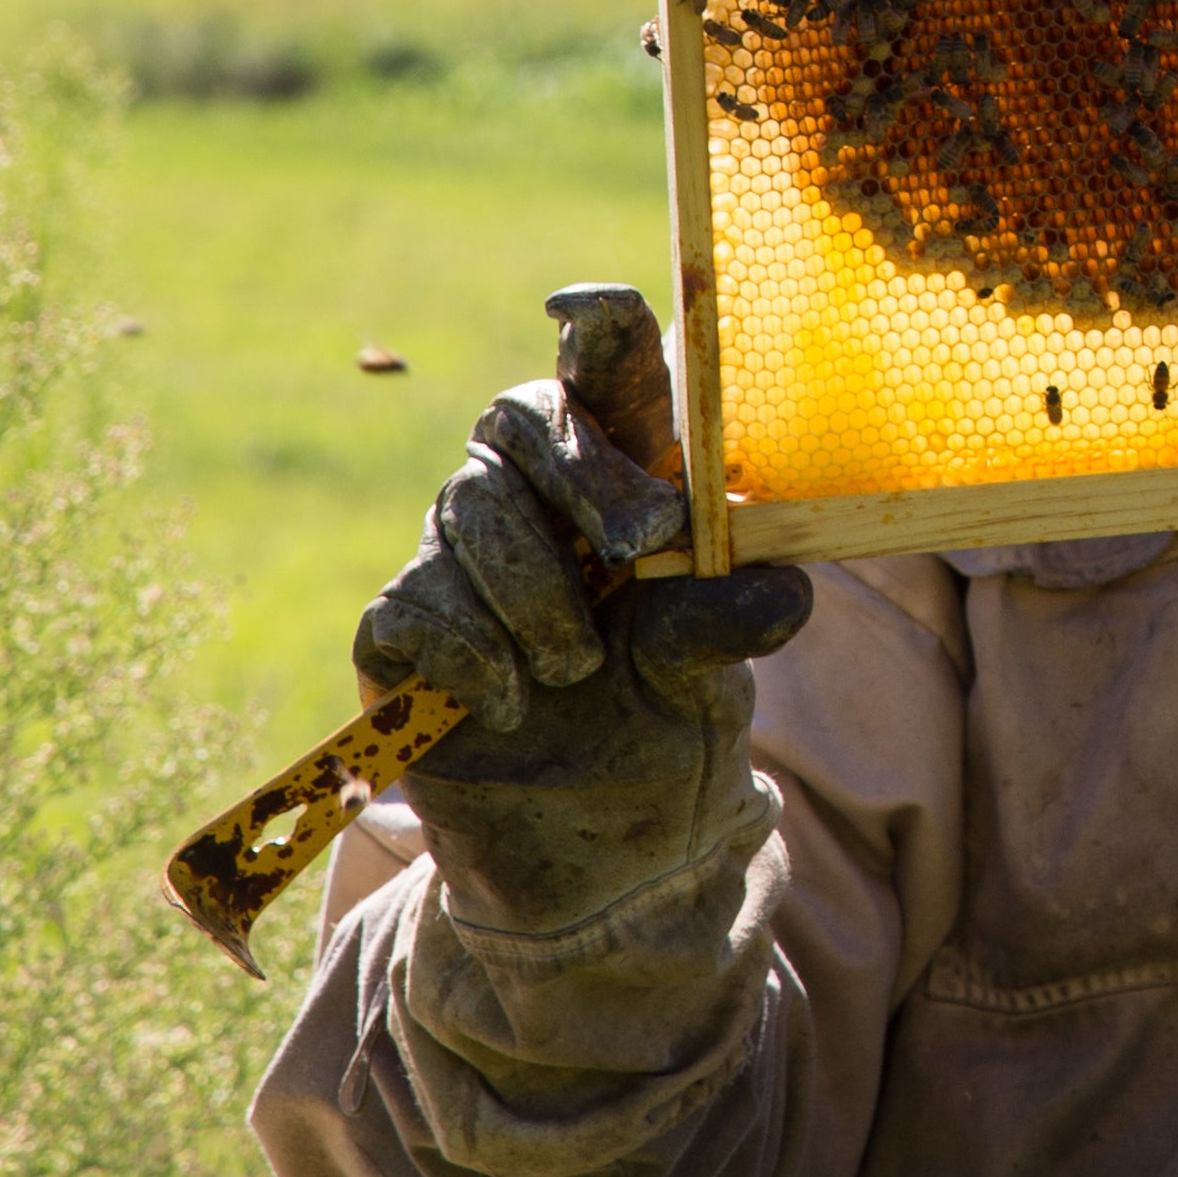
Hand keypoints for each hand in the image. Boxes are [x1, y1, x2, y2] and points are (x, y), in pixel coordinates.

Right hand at [352, 284, 810, 937]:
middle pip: (518, 414)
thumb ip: (725, 619)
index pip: (603, 376)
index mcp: (621, 483)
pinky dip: (477, 651)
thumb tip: (775, 591)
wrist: (608, 867)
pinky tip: (516, 704)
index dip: (596, 332)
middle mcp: (534, 501)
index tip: (588, 309)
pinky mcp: (402, 634)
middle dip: (582, 470)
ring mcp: (459, 562)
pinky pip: (416, 598)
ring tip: (579, 671)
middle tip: (638, 548)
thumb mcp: (713, 675)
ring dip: (539, 591)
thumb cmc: (668, 738)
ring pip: (468, 505)